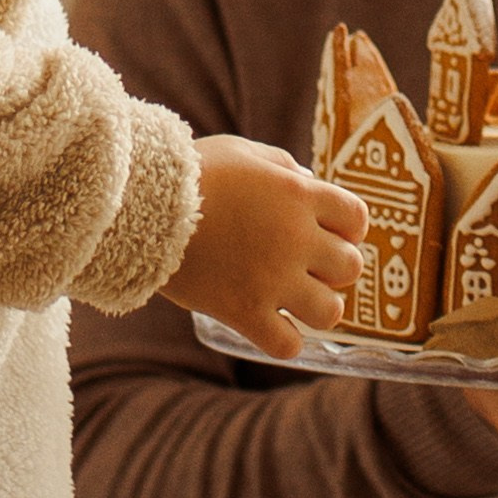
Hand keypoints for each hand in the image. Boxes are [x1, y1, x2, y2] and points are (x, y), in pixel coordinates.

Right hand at [161, 137, 365, 360]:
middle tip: (306, 267)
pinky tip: (270, 327)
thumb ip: (282, 167)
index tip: (328, 233)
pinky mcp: (244, 311)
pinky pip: (287, 345)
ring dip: (317, 308)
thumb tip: (309, 182)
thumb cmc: (189, 172)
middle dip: (333, 268)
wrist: (140, 203)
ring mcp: (272, 279)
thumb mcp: (242, 152)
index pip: (357, 218)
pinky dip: (284, 341)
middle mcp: (295, 238)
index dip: (347, 228)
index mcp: (299, 195)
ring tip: (293, 300)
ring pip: (329, 312)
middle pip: (350, 267)